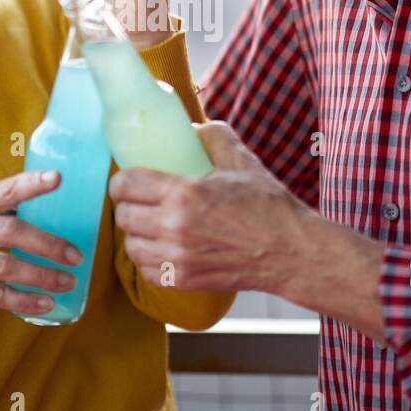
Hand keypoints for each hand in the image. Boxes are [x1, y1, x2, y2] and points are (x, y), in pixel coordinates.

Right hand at [0, 170, 83, 320]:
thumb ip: (4, 211)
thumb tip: (60, 209)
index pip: (4, 190)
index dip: (31, 184)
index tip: (58, 178)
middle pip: (11, 232)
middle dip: (48, 245)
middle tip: (76, 256)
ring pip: (6, 267)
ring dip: (42, 276)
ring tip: (69, 281)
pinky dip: (25, 300)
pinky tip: (46, 303)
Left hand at [108, 122, 309, 293]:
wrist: (290, 252)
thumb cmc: (268, 207)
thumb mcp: (241, 159)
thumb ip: (212, 136)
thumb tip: (191, 129)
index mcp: (184, 193)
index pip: (126, 184)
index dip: (121, 180)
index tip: (127, 180)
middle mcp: (175, 227)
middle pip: (124, 216)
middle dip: (128, 206)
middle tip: (141, 201)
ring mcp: (177, 258)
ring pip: (131, 246)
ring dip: (138, 234)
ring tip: (151, 226)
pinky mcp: (183, 280)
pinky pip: (146, 271)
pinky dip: (150, 260)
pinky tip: (163, 248)